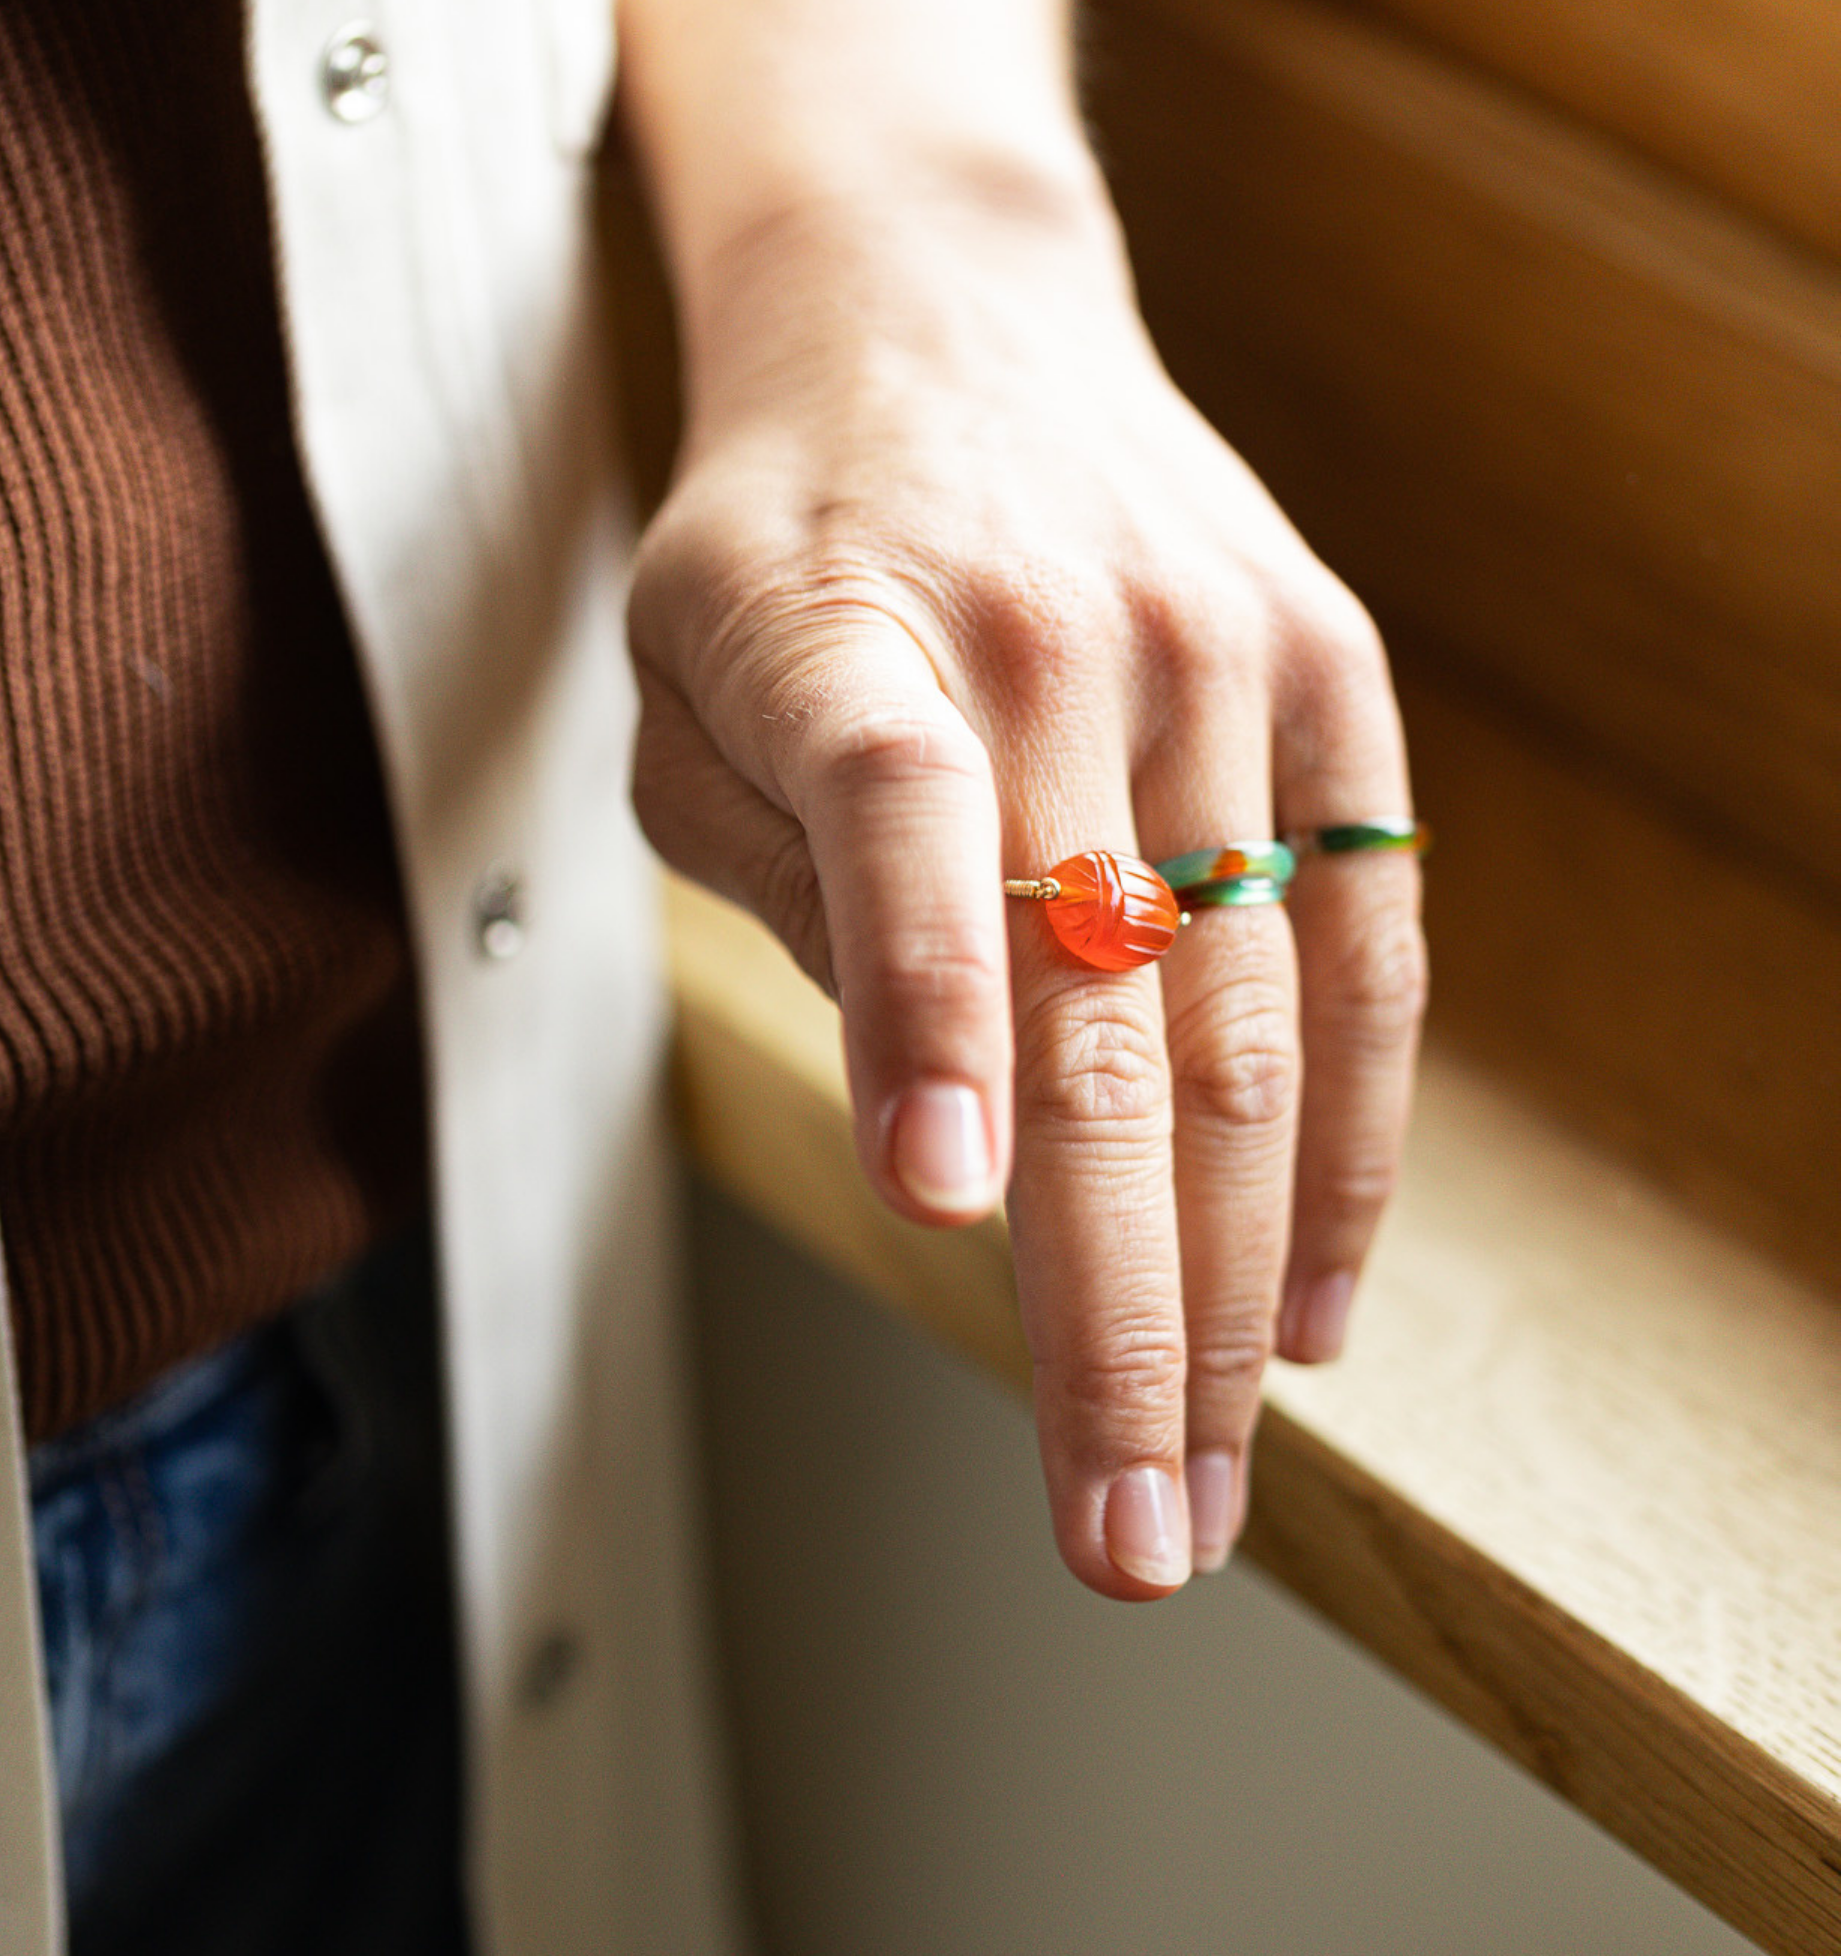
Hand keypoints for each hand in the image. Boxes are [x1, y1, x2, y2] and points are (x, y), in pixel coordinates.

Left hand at [628, 192, 1425, 1597]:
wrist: (945, 325)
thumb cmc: (785, 549)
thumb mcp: (684, 686)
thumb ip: (777, 881)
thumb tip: (939, 1124)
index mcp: (845, 631)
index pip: (893, 820)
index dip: (922, 1010)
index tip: (947, 1214)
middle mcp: (1053, 641)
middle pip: (1101, 1002)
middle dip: (1111, 1303)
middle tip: (1123, 1537)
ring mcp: (1219, 661)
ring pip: (1245, 1022)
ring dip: (1228, 1282)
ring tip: (1202, 1479)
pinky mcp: (1329, 683)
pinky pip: (1364, 947)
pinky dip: (1351, 1149)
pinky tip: (1310, 1312)